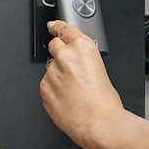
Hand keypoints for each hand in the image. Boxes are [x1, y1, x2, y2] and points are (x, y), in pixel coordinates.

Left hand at [40, 21, 124, 148]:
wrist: (98, 123)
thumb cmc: (104, 102)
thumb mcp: (100, 68)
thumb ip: (83, 58)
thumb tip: (75, 61)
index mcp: (83, 47)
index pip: (65, 29)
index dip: (57, 26)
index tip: (53, 25)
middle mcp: (65, 56)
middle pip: (54, 45)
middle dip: (59, 53)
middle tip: (70, 69)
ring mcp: (52, 72)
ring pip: (51, 69)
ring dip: (58, 76)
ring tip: (74, 91)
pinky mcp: (44, 87)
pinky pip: (47, 85)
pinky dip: (54, 90)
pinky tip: (67, 98)